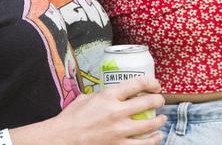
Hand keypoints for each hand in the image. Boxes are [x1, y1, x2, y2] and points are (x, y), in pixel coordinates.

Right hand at [46, 76, 165, 143]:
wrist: (60, 139)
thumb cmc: (70, 119)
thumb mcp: (86, 98)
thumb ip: (102, 95)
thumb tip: (113, 94)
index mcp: (108, 96)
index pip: (138, 83)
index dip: (152, 82)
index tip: (156, 85)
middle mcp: (117, 112)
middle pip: (149, 102)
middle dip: (158, 100)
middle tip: (160, 101)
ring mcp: (119, 131)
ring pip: (150, 125)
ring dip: (159, 121)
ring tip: (161, 120)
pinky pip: (142, 144)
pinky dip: (152, 140)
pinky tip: (156, 138)